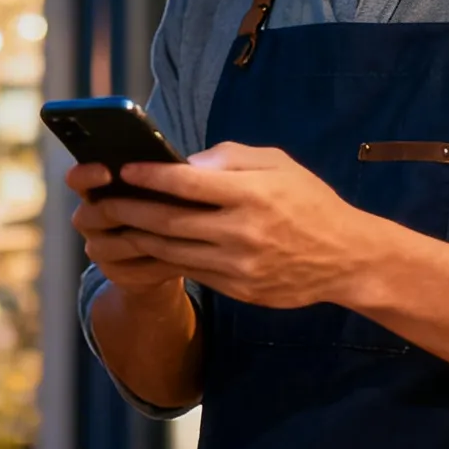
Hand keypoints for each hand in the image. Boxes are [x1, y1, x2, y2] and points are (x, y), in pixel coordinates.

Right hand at [66, 163, 196, 303]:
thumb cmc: (168, 204)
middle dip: (115, 210)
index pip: (77, 180)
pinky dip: (158, 261)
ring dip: (142, 237)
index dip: (86, 176)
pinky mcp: (116, 275)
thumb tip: (193, 166)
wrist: (170, 251)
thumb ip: (170, 171)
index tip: (108, 171)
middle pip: (88, 216)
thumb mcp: (170, 183)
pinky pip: (133, 269)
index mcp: (97, 189)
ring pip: (112, 245)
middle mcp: (90, 219)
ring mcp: (100, 250)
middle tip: (143, 204)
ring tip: (173, 230)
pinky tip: (182, 253)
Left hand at [100, 144, 383, 310]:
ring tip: (114, 223)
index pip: (187, 184)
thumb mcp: (279, 165)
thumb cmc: (309, 203)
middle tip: (101, 200)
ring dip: (137, 236)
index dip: (149, 176)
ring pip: (172, 251)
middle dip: (128, 209)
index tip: (122, 168)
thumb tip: (186, 163)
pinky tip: (146, 245)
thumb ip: (231, 158)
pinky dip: (163, 257)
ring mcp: (239, 265)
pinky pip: (190, 271)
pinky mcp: (238, 289)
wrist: (347, 259)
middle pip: (169, 221)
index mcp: (252, 195)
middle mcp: (242, 232)